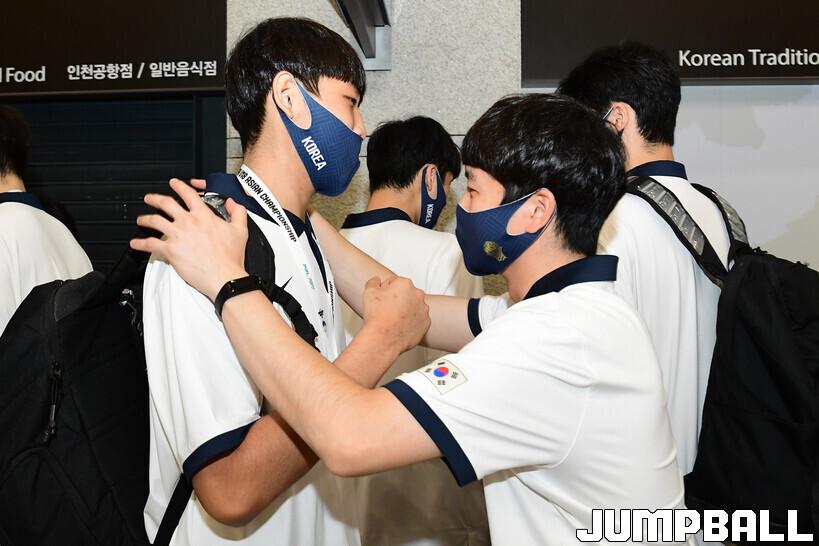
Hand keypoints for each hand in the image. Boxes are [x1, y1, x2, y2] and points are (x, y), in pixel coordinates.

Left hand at [130, 178, 248, 300]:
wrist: (224, 276)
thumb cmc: (231, 257)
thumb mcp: (240, 230)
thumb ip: (237, 212)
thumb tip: (233, 202)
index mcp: (203, 216)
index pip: (188, 194)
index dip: (179, 186)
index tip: (174, 183)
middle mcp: (188, 222)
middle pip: (165, 203)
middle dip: (154, 198)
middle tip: (149, 198)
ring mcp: (177, 235)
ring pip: (154, 221)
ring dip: (144, 219)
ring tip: (141, 220)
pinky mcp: (170, 251)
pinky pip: (150, 244)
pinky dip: (140, 243)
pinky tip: (135, 243)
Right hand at [361, 276, 429, 355]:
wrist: (383, 338)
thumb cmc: (377, 317)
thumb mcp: (369, 292)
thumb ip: (374, 281)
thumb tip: (377, 281)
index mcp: (405, 284)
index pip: (396, 282)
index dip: (387, 291)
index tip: (383, 299)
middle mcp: (417, 295)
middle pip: (407, 293)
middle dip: (399, 299)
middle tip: (388, 309)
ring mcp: (423, 309)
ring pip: (414, 306)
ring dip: (407, 310)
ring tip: (394, 318)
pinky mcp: (426, 323)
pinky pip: (419, 319)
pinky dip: (412, 321)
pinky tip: (402, 325)